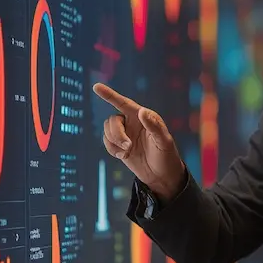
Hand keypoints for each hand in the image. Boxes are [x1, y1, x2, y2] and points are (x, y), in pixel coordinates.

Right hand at [93, 83, 185, 201]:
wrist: (161, 175)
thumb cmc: (166, 155)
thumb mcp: (163, 141)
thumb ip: (154, 125)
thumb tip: (142, 111)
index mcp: (143, 117)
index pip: (124, 103)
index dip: (110, 95)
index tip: (96, 87)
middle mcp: (132, 122)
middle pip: (112, 120)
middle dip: (116, 133)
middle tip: (128, 146)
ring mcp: (125, 134)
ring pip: (107, 130)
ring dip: (114, 142)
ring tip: (127, 151)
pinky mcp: (119, 146)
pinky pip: (106, 142)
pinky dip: (112, 149)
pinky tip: (124, 156)